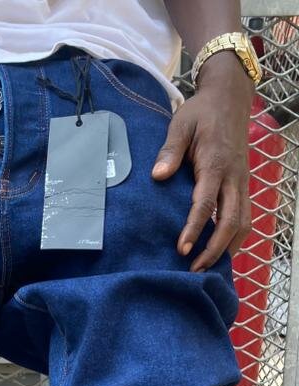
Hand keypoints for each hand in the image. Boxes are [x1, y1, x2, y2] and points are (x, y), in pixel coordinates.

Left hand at [151, 50, 253, 271]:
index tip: (182, 249)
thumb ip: (170, 150)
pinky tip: (220, 253)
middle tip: (194, 270)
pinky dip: (235, 239)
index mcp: (215, 163)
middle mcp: (233, 177)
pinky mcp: (244, 186)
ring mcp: (242, 183)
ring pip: (243, 223)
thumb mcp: (181, 123)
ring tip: (207, 268)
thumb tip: (158, 175)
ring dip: (227, 249)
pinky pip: (245, 218)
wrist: (230, 98)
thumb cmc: (201, 112)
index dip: (194, 228)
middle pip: (230, 221)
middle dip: (214, 249)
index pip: (205, 203)